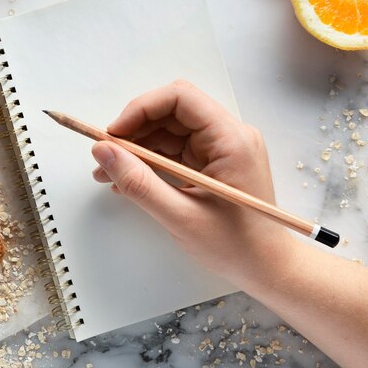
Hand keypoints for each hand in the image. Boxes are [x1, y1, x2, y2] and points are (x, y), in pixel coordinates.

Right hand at [91, 80, 294, 285]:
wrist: (265, 269)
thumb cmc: (234, 246)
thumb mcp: (180, 216)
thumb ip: (139, 183)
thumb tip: (102, 151)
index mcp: (230, 140)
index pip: (180, 98)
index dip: (141, 109)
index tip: (113, 135)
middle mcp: (227, 136)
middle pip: (171, 113)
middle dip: (134, 131)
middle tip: (106, 157)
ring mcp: (219, 149)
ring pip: (168, 131)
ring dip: (136, 149)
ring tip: (108, 173)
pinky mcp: (210, 164)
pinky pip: (173, 151)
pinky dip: (148, 163)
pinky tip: (127, 181)